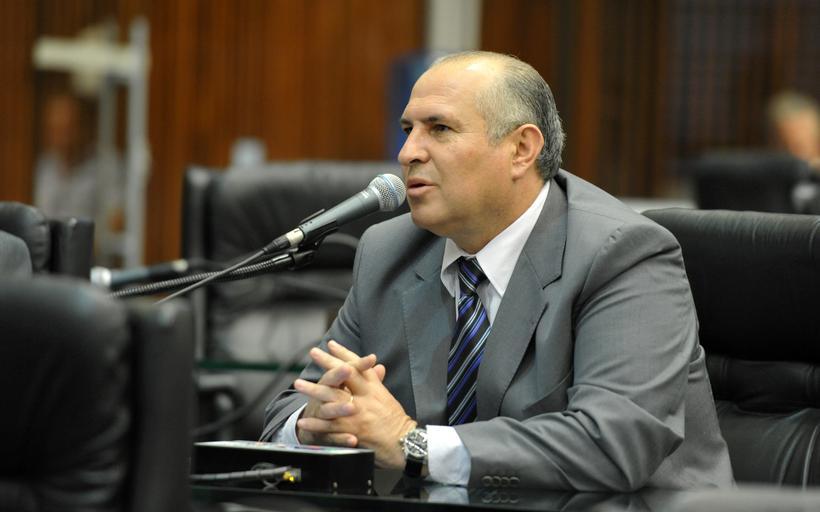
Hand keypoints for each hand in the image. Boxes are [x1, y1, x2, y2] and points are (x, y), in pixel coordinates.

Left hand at [295, 341, 415, 468]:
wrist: (405, 444)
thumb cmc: (397, 422)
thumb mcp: (388, 398)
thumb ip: (377, 383)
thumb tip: (376, 366)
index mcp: (375, 389)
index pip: (359, 366)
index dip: (344, 353)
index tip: (331, 344)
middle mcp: (366, 398)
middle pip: (344, 375)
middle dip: (327, 363)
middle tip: (313, 352)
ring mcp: (358, 413)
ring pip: (332, 399)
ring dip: (313, 391)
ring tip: (298, 384)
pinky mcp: (353, 430)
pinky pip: (330, 426)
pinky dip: (315, 424)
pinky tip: (303, 420)